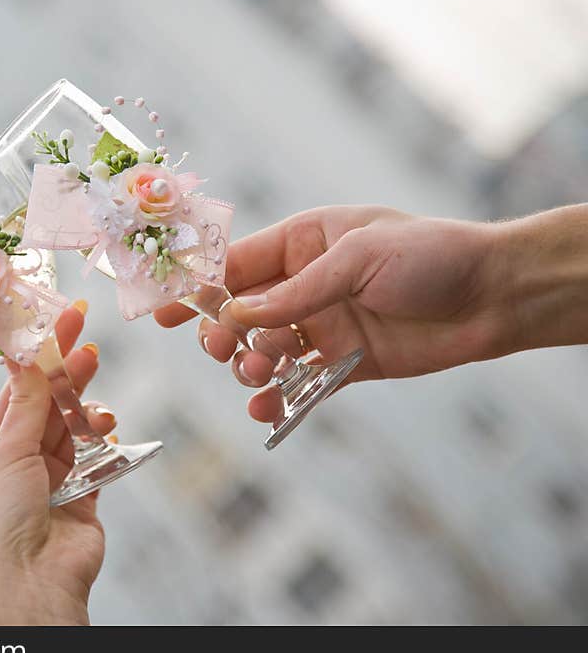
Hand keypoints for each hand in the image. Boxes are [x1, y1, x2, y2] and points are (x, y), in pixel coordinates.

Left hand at [0, 302, 115, 624]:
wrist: (32, 582)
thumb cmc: (1, 522)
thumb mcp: (6, 454)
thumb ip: (27, 405)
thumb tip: (31, 359)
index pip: (18, 392)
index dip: (37, 358)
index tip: (56, 324)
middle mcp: (22, 460)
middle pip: (49, 405)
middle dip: (67, 374)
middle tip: (86, 338)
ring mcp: (54, 478)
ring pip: (75, 428)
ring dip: (87, 410)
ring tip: (98, 402)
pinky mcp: (85, 495)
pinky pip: (97, 458)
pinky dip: (102, 443)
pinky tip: (105, 430)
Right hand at [155, 205, 516, 421]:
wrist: (492, 296)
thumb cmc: (430, 256)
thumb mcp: (359, 257)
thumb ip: (296, 291)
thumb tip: (238, 315)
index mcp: (304, 243)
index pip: (235, 263)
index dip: (195, 285)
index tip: (160, 307)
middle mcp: (306, 284)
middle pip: (241, 311)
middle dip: (222, 331)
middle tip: (222, 348)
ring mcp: (322, 325)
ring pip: (263, 349)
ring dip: (248, 364)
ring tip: (256, 374)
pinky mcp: (342, 362)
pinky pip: (297, 384)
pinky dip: (276, 399)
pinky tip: (266, 409)